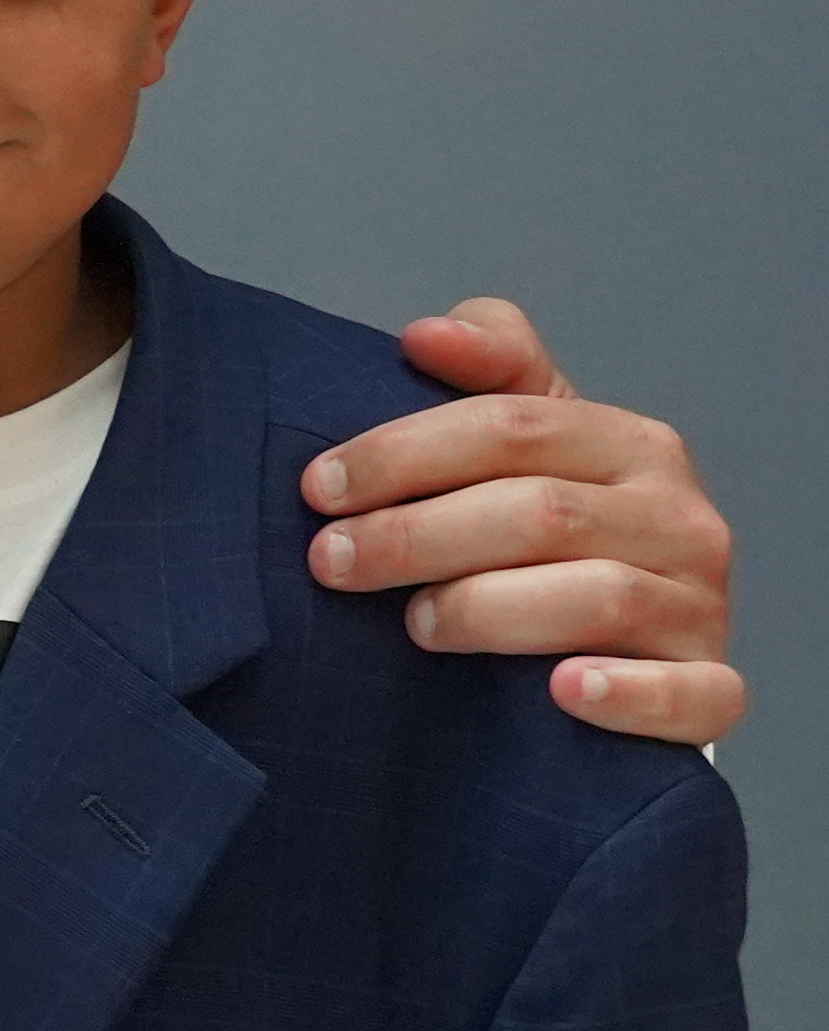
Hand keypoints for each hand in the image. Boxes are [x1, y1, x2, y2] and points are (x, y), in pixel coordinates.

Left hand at [297, 297, 741, 747]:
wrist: (641, 645)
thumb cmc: (562, 539)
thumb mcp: (533, 445)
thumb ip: (490, 374)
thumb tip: (425, 335)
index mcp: (631, 443)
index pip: (511, 427)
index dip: (404, 453)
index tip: (318, 487)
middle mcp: (678, 517)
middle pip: (540, 512)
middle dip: (418, 535)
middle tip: (330, 562)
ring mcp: (700, 605)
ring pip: (597, 597)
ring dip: (490, 610)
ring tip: (414, 626)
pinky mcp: (712, 689)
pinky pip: (687, 694)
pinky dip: (625, 695)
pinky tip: (561, 691)